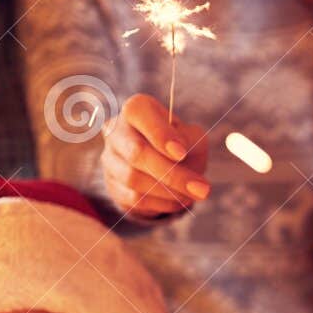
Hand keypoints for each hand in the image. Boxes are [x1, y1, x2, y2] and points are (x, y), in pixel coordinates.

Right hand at [100, 93, 210, 218]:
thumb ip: (190, 139)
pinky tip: (179, 201)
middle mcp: (116, 131)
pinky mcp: (112, 185)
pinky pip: (134, 198)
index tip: (182, 154)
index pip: (139, 113)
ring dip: (170, 191)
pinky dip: (162, 202)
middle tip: (202, 188)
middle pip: (136, 152)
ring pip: (134, 178)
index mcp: (136, 110)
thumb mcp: (192, 136)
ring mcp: (110, 159)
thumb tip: (179, 154)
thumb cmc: (180, 144)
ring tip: (194, 195)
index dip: (160, 134)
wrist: (165, 168)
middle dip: (172, 173)